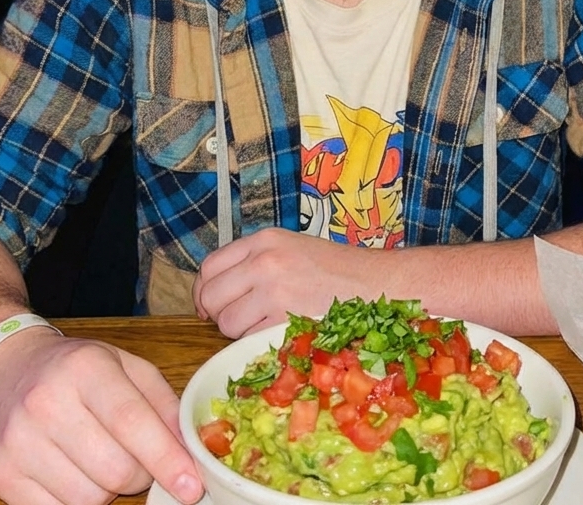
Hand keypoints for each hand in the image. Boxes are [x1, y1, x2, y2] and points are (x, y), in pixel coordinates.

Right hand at [0, 327, 202, 504]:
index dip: (165, 459)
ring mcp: (18, 441)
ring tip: (101, 459)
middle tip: (139, 461)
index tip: (191, 487)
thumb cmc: (78, 369)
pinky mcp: (0, 473)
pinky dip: (76, 502)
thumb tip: (190, 450)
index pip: (131, 422)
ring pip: (87, 499)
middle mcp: (47, 402)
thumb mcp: (126, 366)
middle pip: (113, 469)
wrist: (7, 370)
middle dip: (140, 476)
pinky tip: (75, 472)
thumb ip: (163, 404)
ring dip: (107, 490)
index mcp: (86, 367)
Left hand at [194, 228, 381, 337]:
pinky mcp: (284, 320)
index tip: (211, 304)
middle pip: (211, 295)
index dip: (205, 290)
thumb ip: (256, 262)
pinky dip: (257, 342)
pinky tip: (279, 333)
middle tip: (237, 319)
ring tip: (265, 325)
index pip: (210, 265)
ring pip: (227, 322)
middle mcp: (265, 262)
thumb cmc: (338, 271)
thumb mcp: (292, 249)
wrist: (377, 285)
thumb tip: (217, 291)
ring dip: (238, 332)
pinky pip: (249, 339)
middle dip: (217, 313)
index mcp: (265, 240)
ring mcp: (274, 291)